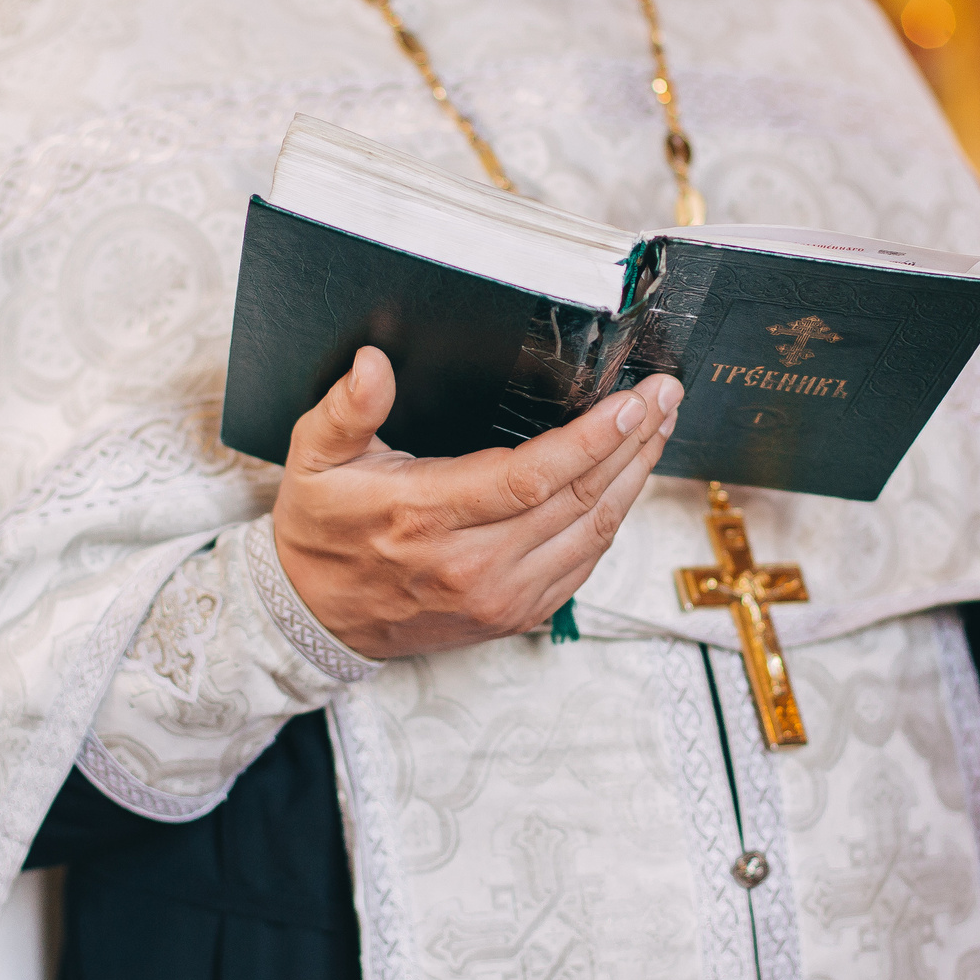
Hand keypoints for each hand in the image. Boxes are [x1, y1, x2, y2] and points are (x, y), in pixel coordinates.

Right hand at [270, 346, 683, 659]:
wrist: (316, 618)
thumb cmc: (321, 532)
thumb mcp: (313, 459)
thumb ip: (346, 409)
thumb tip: (373, 361)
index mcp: (426, 517)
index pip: (531, 477)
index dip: (592, 440)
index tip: (633, 402)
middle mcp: (471, 566)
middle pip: (578, 502)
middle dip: (632, 444)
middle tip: (666, 397)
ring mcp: (499, 598)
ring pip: (592, 535)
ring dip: (633, 480)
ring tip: (659, 430)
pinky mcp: (514, 616)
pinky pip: (583, 566)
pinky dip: (613, 522)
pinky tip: (627, 483)